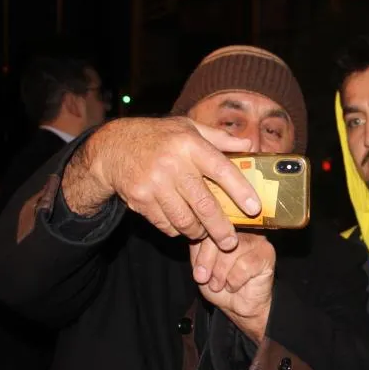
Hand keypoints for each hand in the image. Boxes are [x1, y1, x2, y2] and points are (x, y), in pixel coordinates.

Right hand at [63, 117, 260, 250]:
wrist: (114, 147)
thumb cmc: (160, 137)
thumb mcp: (189, 128)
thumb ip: (220, 138)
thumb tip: (250, 145)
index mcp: (189, 144)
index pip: (222, 170)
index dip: (240, 191)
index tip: (254, 208)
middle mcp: (173, 165)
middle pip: (204, 204)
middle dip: (221, 228)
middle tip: (230, 241)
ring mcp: (154, 184)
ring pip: (185, 220)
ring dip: (198, 232)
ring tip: (205, 232)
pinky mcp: (140, 200)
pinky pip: (166, 225)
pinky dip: (177, 230)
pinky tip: (182, 224)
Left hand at [190, 233, 274, 342]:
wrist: (238, 307)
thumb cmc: (220, 285)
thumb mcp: (200, 266)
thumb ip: (196, 248)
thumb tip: (195, 234)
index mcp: (224, 227)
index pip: (209, 229)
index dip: (202, 253)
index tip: (198, 274)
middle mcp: (241, 229)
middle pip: (219, 237)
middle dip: (209, 263)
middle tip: (206, 280)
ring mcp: (256, 239)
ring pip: (232, 251)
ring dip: (221, 273)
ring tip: (220, 284)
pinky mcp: (267, 253)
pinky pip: (245, 265)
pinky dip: (235, 280)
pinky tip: (235, 285)